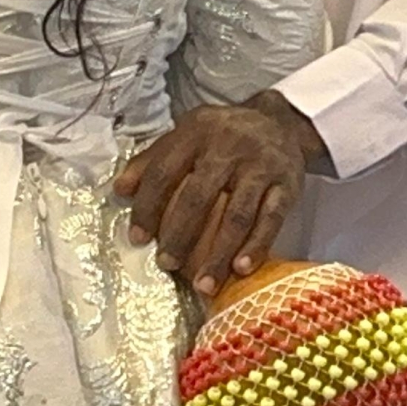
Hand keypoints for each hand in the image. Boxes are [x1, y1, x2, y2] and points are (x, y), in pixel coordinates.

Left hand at [115, 89, 320, 297]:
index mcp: (196, 132)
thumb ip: (153, 159)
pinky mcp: (287, 184)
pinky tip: (241, 269)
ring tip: (203, 284)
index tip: (138, 237)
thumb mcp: (187, 134)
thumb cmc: (223, 135)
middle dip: (179, 235)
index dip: (148, 206)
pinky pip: (270, 219)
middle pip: (198, 197)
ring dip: (218, 254)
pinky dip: (256, 246)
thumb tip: (120, 190)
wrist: (280, 121)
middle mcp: (227, 147)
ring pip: (236, 215)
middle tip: (167, 265)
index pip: (164, 171)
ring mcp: (260, 166)